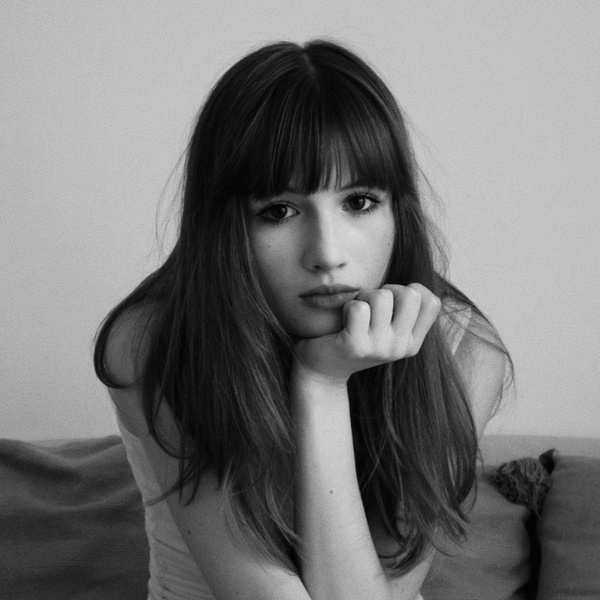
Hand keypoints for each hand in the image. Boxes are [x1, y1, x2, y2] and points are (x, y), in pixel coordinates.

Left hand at [293, 283, 440, 385]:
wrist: (323, 369)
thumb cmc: (356, 336)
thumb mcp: (387, 328)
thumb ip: (404, 311)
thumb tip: (414, 285)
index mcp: (412, 343)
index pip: (432, 302)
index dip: (412, 290)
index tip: (392, 302)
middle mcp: (400, 347)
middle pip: (410, 295)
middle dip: (387, 290)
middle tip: (371, 304)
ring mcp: (380, 348)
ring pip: (382, 297)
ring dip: (364, 297)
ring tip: (356, 313)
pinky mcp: (356, 346)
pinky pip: (358, 308)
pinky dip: (348, 306)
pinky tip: (344, 322)